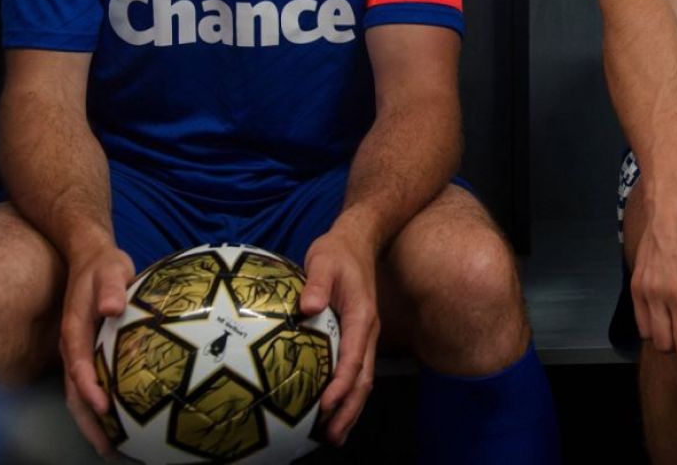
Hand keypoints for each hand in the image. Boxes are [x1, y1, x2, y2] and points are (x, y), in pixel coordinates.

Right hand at [59, 244, 133, 456]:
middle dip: (89, 421)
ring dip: (92, 421)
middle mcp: (73, 347)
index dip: (89, 388)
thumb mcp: (110, 270)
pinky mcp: (90, 352)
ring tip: (111, 447)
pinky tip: (118, 420)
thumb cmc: (104, 266)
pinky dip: (99, 406)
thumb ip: (111, 288)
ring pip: (80, 394)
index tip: (103, 407)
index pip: (79, 367)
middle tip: (107, 448)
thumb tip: (112, 308)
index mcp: (75, 331)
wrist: (92, 258)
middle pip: (75, 392)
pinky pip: (90, 384)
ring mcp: (80, 352)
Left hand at [302, 224, 378, 444]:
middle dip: (349, 409)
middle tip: (331, 436)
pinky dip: (348, 394)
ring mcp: (365, 335)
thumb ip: (316, 284)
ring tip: (333, 435)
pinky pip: (357, 370)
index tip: (324, 406)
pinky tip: (333, 409)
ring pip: (363, 378)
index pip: (354, 357)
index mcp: (362, 316)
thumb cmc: (337, 252)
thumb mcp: (323, 261)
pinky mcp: (357, 336)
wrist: (358, 240)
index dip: (341, 384)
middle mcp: (369, 331)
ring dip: (351, 408)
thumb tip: (307, 307)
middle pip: (364, 378)